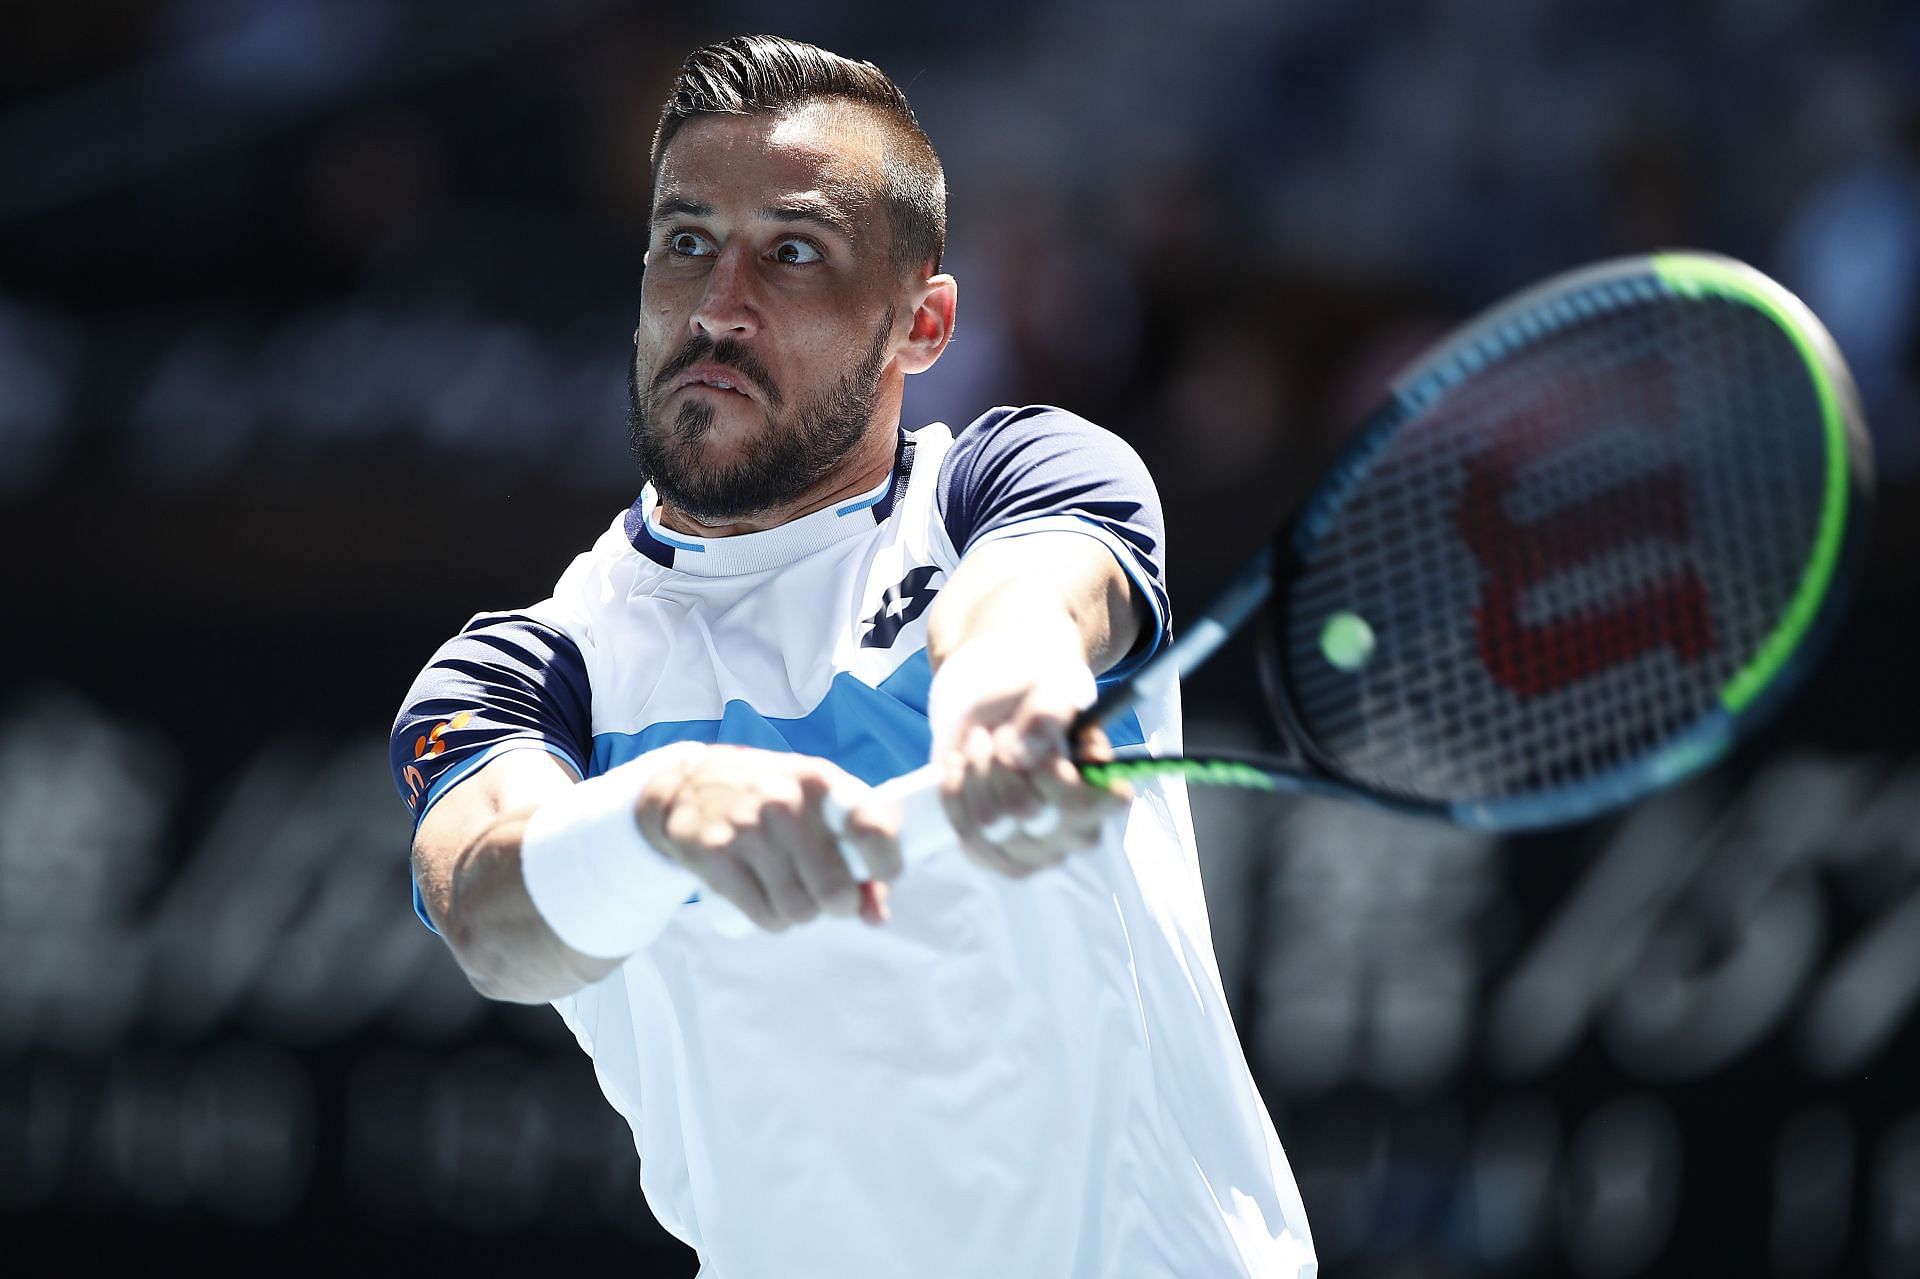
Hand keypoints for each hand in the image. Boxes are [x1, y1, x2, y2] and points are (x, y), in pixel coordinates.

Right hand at [635, 745, 901, 930]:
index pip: (871, 827)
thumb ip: (857, 854)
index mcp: (820, 782)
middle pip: (835, 891)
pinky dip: (773, 919)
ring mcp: (746, 829)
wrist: (690, 784)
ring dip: (802, 912)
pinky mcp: (714, 855)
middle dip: (840, 903)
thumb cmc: (774, 799)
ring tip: (790, 887)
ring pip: (800, 911)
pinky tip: (765, 895)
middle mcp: (784, 802)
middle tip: (828, 893)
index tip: (883, 873)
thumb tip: (876, 917)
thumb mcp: (817, 805)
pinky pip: (766, 917)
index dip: (885, 862)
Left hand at [931, 648, 1131, 878]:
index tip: (1033, 743)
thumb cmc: (1033, 712)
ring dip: (975, 772)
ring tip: (978, 743)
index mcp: (1104, 795)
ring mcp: (1036, 855)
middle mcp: (1077, 834)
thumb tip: (1023, 754)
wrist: (995, 726)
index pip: (1085, 804)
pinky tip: (958, 766)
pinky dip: (954, 792)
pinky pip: (965, 833)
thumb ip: (1044, 717)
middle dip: (1000, 762)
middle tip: (999, 734)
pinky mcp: (995, 859)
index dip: (1051, 775)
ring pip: (989, 823)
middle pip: (1024, 810)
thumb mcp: (1048, 694)